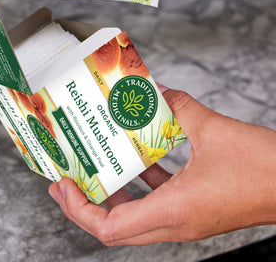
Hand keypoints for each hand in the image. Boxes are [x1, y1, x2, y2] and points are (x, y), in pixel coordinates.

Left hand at [48, 88, 275, 244]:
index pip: (110, 227)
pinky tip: (135, 162)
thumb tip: (155, 91)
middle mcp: (175, 223)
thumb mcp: (212, 129)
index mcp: (173, 212)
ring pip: (133, 218)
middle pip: (115, 227)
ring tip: (92, 172)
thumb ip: (178, 106)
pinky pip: (156, 202)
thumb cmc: (262, 168)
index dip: (79, 209)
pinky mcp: (194, 210)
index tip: (63, 185)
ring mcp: (185, 219)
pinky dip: (139, 186)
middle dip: (84, 205)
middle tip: (65, 181)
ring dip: (109, 197)